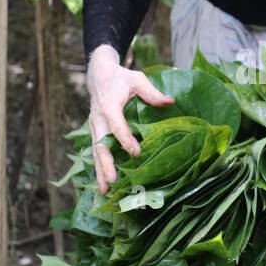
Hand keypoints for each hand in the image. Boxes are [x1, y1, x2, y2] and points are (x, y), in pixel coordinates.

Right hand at [87, 44, 174, 193]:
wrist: (98, 74)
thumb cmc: (120, 77)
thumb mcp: (137, 80)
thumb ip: (152, 92)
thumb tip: (170, 102)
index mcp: (109, 106)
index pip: (116, 126)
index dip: (125, 139)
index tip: (136, 152)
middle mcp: (98, 119)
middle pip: (100, 145)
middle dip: (106, 164)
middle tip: (113, 181)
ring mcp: (94, 127)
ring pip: (95, 152)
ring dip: (100, 171)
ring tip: (104, 190)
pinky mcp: (94, 132)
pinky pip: (96, 152)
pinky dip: (98, 168)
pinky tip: (103, 184)